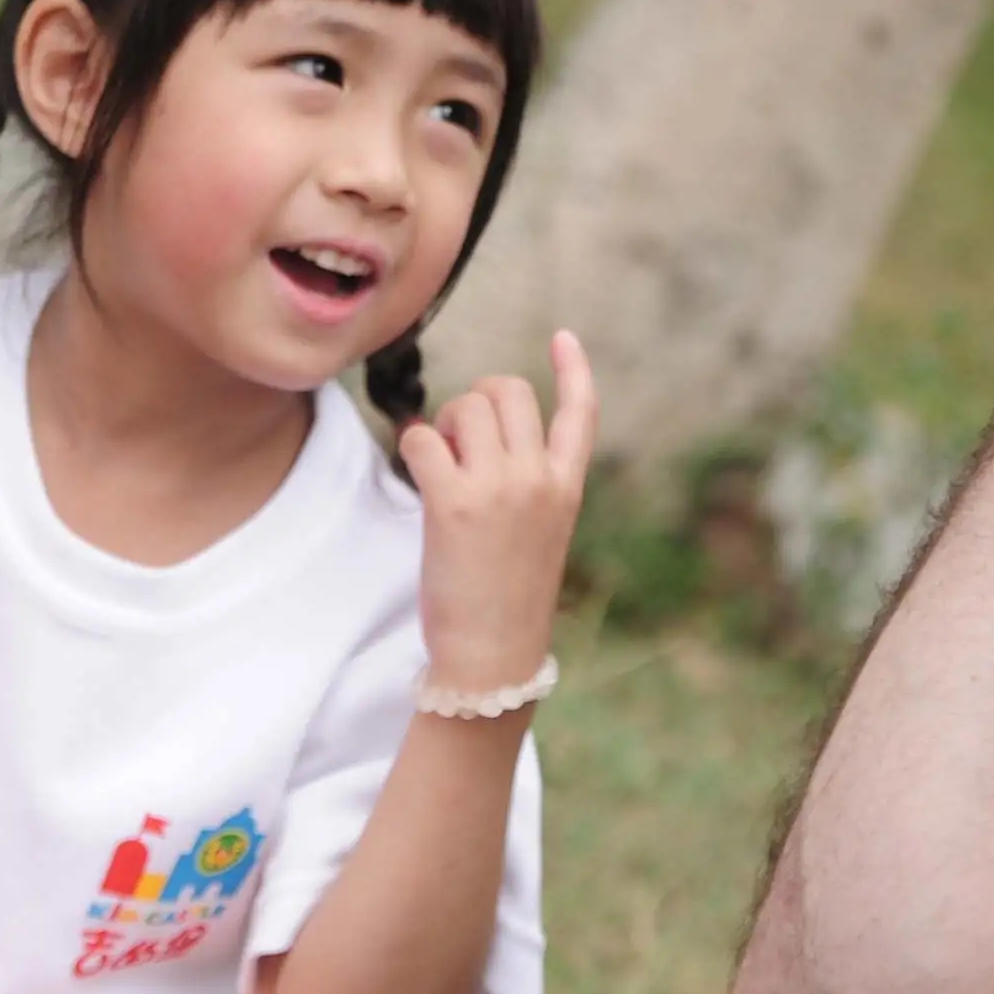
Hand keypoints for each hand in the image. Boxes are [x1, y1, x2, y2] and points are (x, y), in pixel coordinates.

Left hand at [405, 330, 598, 699]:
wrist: (493, 656)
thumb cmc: (508, 602)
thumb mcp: (541, 536)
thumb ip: (528, 486)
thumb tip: (476, 439)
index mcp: (567, 487)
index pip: (581, 412)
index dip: (573, 368)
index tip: (562, 337)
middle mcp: (539, 478)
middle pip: (509, 391)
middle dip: (477, 399)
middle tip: (461, 441)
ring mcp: (499, 488)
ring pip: (467, 406)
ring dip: (444, 423)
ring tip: (440, 464)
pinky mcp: (452, 503)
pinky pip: (422, 438)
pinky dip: (412, 446)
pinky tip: (417, 474)